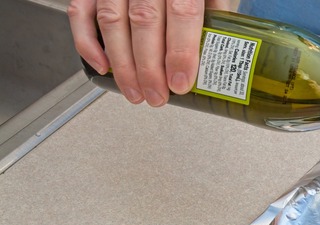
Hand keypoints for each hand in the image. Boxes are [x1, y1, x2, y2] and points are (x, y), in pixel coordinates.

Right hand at [68, 0, 231, 105]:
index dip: (180, 52)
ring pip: (112, 21)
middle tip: (157, 97)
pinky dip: (87, 42)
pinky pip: (81, 11)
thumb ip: (213, 15)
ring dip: (122, 65)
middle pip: (144, 22)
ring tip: (136, 93)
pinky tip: (102, 68)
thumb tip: (218, 57)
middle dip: (149, 68)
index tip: (179, 83)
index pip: (182, 12)